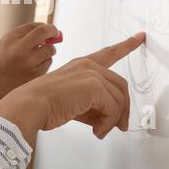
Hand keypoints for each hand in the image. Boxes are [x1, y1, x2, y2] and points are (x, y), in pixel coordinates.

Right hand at [0, 21, 61, 105]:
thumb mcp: (5, 47)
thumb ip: (24, 38)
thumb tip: (51, 32)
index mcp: (9, 39)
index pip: (33, 26)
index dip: (44, 26)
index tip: (49, 29)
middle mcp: (19, 48)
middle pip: (44, 32)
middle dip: (53, 31)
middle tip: (55, 34)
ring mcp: (28, 63)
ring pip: (50, 50)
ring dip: (47, 52)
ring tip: (36, 58)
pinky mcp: (35, 75)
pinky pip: (48, 64)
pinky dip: (44, 64)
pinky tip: (33, 69)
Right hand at [0, 32, 145, 145]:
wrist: (29, 106)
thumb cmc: (44, 105)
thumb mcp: (73, 103)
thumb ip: (92, 107)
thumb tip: (109, 120)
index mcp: (81, 65)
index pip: (109, 53)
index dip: (126, 46)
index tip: (139, 38)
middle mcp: (88, 65)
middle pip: (120, 86)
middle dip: (123, 108)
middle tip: (120, 126)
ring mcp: (91, 74)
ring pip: (119, 99)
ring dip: (113, 120)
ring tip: (101, 131)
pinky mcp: (94, 86)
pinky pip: (113, 108)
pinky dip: (108, 123)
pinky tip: (97, 131)